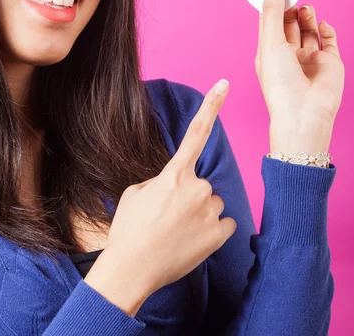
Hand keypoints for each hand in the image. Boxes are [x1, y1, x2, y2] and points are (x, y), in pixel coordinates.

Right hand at [86, 80, 236, 302]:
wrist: (131, 269)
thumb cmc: (128, 229)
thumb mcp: (135, 193)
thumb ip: (161, 181)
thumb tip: (175, 184)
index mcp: (174, 174)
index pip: (196, 132)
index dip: (211, 106)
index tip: (224, 84)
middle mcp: (197, 187)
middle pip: (204, 184)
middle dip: (191, 196)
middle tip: (168, 218)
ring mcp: (209, 212)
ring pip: (213, 204)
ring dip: (201, 214)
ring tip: (178, 232)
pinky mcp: (219, 235)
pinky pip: (224, 224)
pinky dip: (212, 232)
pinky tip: (193, 242)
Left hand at [255, 0, 344, 155]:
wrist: (304, 114)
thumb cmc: (280, 82)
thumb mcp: (271, 41)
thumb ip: (273, 11)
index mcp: (268, 52)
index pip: (268, 22)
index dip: (271, 3)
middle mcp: (288, 55)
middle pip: (289, 23)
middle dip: (290, 7)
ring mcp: (309, 59)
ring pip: (308, 30)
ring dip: (306, 16)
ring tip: (305, 7)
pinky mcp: (329, 63)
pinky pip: (329, 40)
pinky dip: (325, 29)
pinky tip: (320, 24)